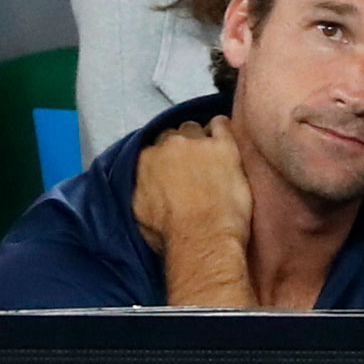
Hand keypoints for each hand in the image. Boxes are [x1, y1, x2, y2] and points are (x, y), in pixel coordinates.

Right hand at [132, 116, 252, 254]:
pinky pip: (221, 124)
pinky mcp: (224, 147)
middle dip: (181, 149)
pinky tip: (224, 144)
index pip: (153, 149)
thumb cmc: (173, 235)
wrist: (203, 239)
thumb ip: (138, 190)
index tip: (172, 170)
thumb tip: (143, 187)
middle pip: (174, 136)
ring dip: (200, 140)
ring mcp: (197, 143)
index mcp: (145, 160)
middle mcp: (168, 146)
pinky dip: (222, 130)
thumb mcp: (138, 215)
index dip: (164, 160)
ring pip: (195, 129)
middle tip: (192, 168)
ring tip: (210, 159)